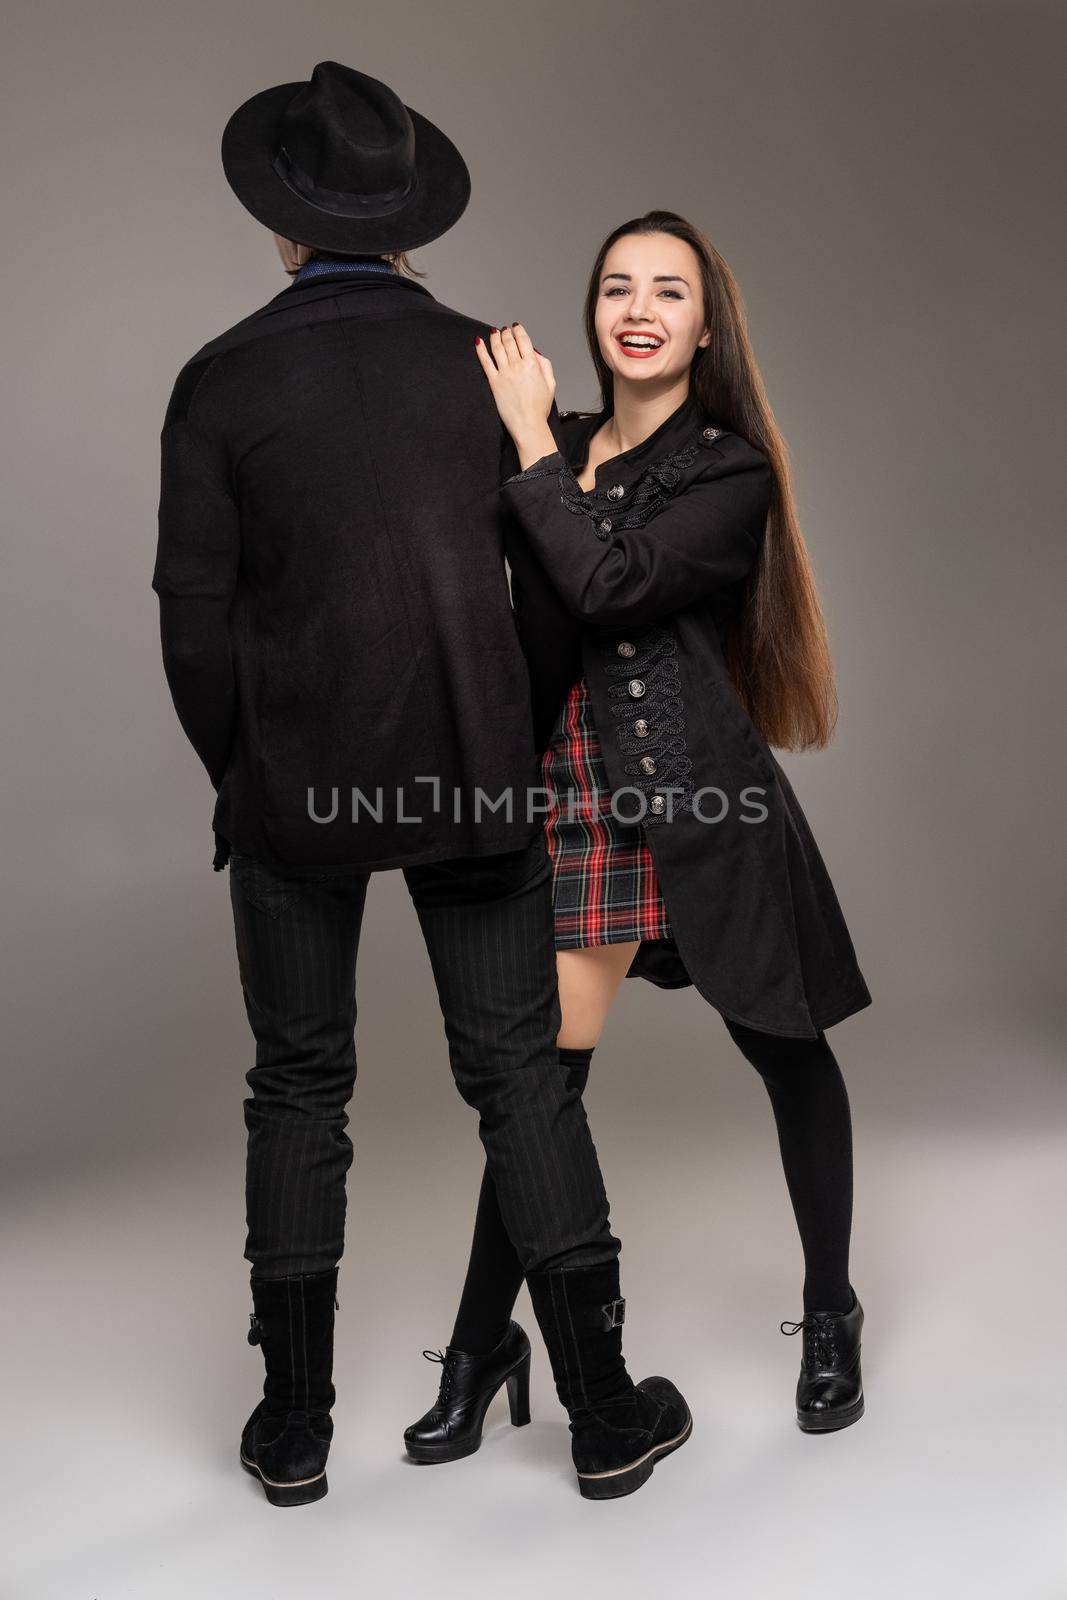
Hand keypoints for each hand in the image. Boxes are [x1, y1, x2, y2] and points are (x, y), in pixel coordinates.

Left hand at [475, 324, 556, 453]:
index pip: (523, 340)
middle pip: (509, 341)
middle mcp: (517, 366)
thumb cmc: (539, 408)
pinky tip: (478, 342)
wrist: (528, 424)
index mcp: (532, 365)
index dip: (519, 331)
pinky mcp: (494, 382)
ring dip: (495, 337)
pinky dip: (481, 350)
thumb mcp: (551, 384)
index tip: (516, 327)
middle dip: (507, 332)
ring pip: (497, 348)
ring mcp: (504, 373)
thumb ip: (544, 365)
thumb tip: (535, 353)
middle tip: (505, 330)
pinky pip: (485, 362)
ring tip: (494, 332)